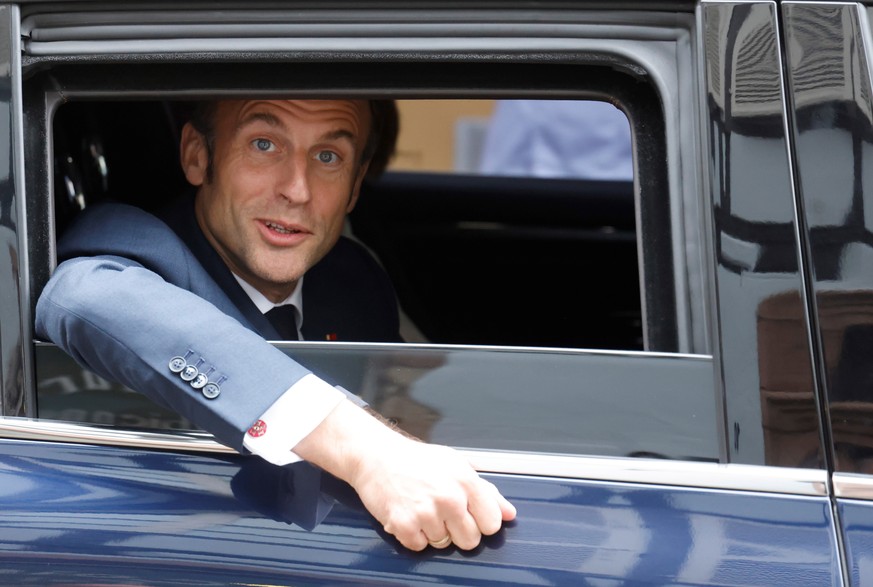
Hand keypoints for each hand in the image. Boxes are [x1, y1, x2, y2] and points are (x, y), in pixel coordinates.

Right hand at [293, 400, 516, 550]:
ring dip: (433, 531)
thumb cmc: (416, 459)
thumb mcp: (456, 465)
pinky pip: (419, 546)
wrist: (375, 455)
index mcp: (466, 481)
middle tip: (443, 513)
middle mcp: (449, 497)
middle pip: (470, 541)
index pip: (492, 523)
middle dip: (459, 531)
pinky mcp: (404, 524)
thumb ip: (486, 491)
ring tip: (422, 508)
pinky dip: (413, 535)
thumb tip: (509, 513)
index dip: (480, 522)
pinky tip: (409, 514)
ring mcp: (426, 512)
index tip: (469, 515)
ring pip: (443, 544)